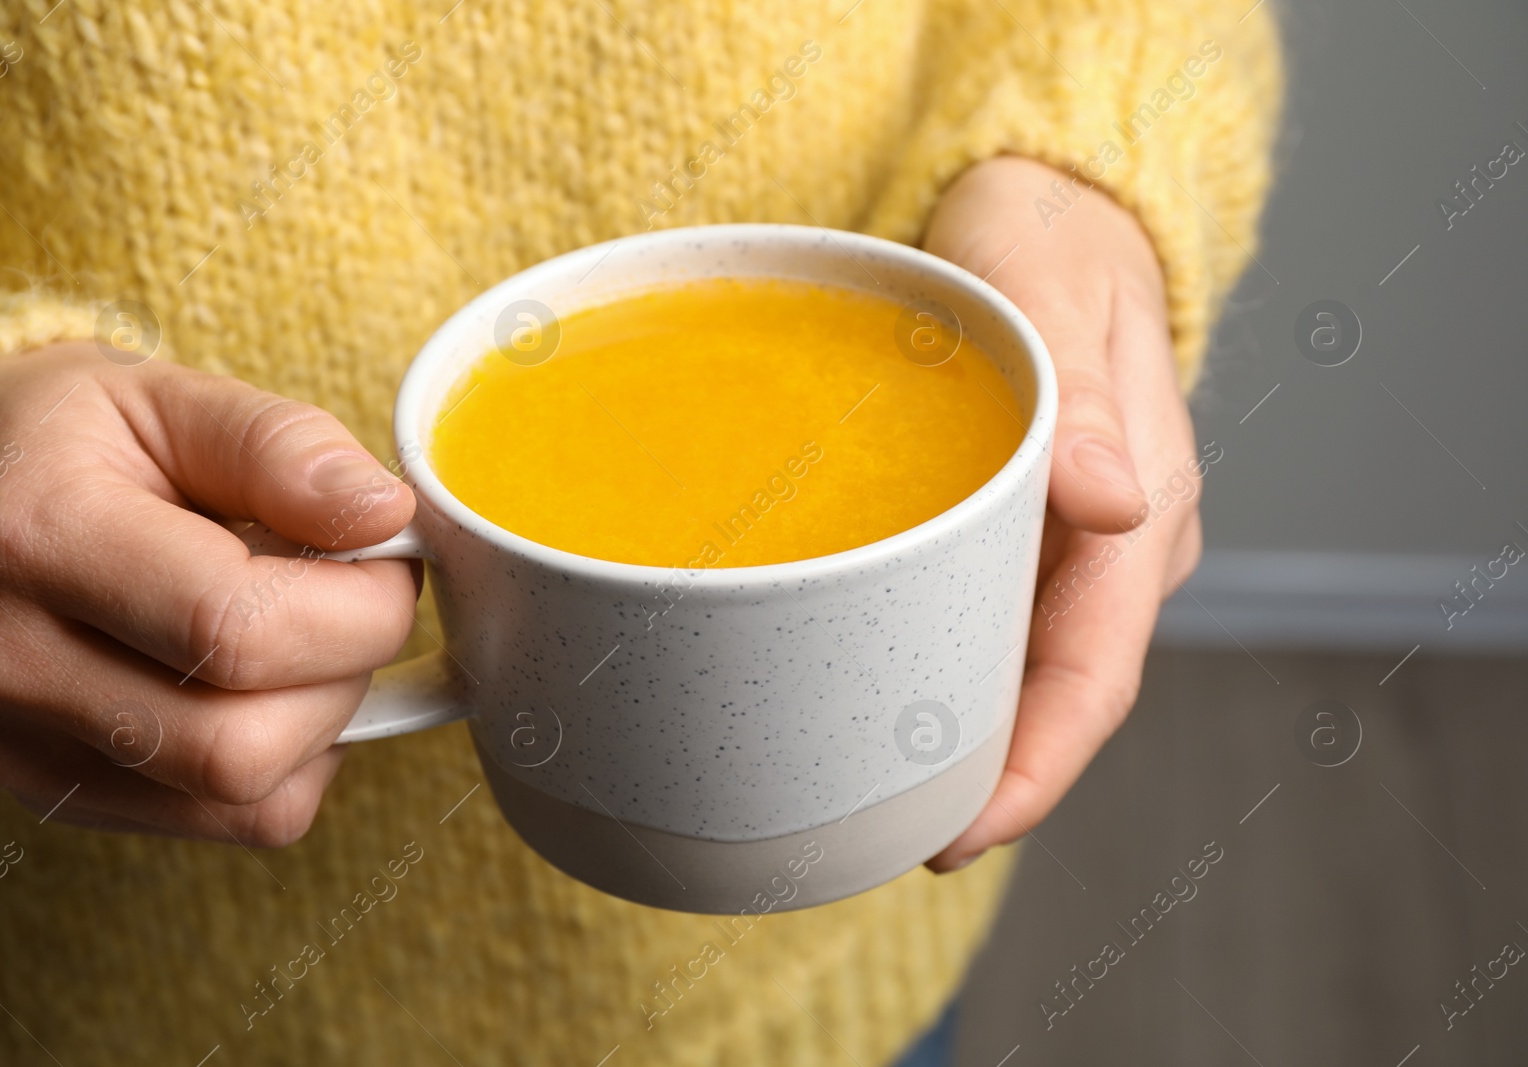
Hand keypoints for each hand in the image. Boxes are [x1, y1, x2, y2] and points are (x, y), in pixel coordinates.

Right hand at [0, 342, 418, 844]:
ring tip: (303, 633)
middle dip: (348, 669)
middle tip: (355, 596)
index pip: (236, 628)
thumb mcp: (166, 397)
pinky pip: (231, 821)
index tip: (388, 554)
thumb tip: (383, 512)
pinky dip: (290, 761)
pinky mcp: (51, 793)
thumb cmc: (62, 441)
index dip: (360, 604)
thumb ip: (280, 446)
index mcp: (33, 535)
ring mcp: (19, 746)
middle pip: (242, 742)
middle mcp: (5, 661)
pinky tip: (266, 684)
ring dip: (324, 719)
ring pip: (245, 799)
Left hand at [921, 157, 1202, 869]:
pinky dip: (938, 669)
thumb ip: (1082, 391)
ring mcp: (1070, 546)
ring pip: (1018, 668)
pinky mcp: (1023, 531)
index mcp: (1138, 509)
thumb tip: (1110, 502)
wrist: (1047, 206)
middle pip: (1051, 696)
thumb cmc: (1049, 232)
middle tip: (878, 832)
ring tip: (868, 790)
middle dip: (982, 777)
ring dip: (959, 735)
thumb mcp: (1051, 281)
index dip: (1035, 767)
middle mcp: (1112, 549)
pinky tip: (877, 694)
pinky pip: (984, 620)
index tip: (963, 832)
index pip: (1094, 675)